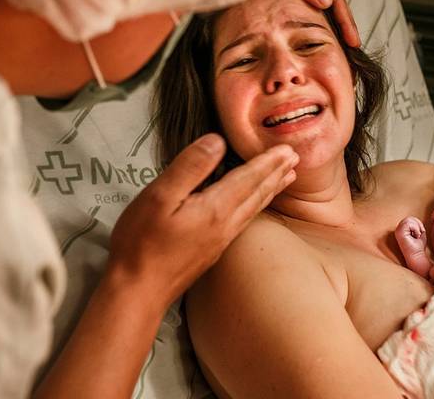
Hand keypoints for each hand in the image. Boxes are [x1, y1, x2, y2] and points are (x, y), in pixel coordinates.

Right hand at [107, 134, 298, 308]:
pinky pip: (244, 221)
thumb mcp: (160, 196)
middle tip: (295, 158)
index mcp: (216, 209)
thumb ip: (190, 167)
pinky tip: (253, 207)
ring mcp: (220, 242)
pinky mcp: (211, 252)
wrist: (138, 292)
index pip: (248, 178)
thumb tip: (217, 141)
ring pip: (253, 209)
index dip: (268, 162)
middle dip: (276, 174)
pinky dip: (257, 206)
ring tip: (287, 179)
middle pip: (257, 193)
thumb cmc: (142, 242)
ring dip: (271, 190)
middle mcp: (225, 226)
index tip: (288, 149)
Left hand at [275, 0, 359, 46]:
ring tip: (336, 41)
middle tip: (350, 46)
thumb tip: (326, 0)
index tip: (352, 40)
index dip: (346, 20)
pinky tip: (310, 28)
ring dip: (329, 22)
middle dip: (343, 23)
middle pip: (332, 0)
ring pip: (318, 2)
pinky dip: (310, 16)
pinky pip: (303, 2)